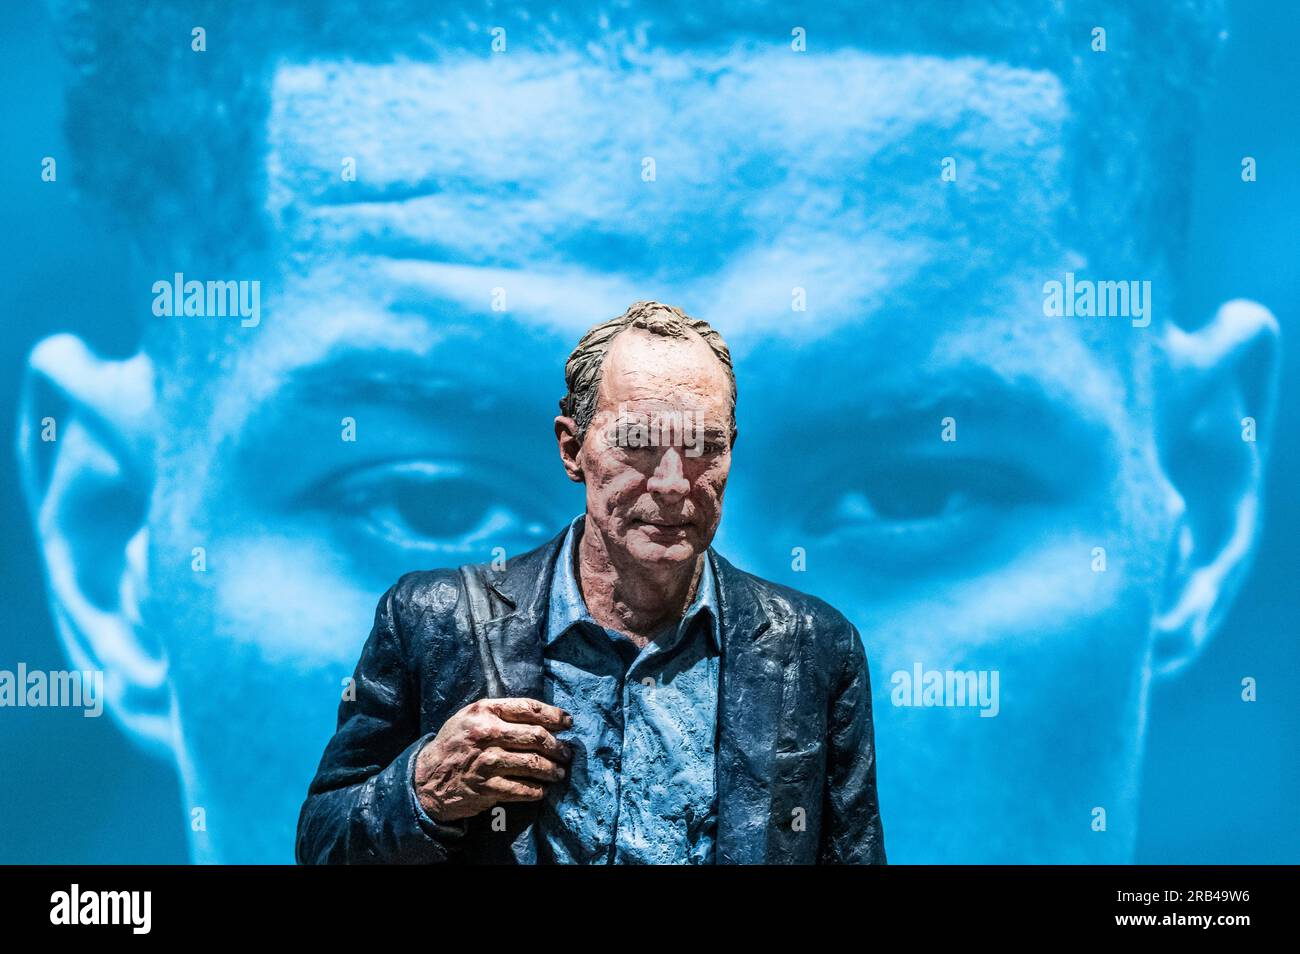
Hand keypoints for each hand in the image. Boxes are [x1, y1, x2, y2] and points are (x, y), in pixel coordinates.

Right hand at [414, 697, 573, 822]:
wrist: (426, 777)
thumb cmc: (455, 743)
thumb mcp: (471, 717)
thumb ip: (501, 713)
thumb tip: (542, 717)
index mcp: (484, 711)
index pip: (529, 708)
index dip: (554, 715)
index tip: (567, 722)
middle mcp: (486, 734)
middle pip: (536, 737)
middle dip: (557, 746)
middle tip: (567, 752)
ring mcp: (487, 762)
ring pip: (533, 763)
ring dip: (552, 769)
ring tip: (559, 772)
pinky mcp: (487, 787)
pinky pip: (522, 789)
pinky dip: (537, 790)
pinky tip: (541, 789)